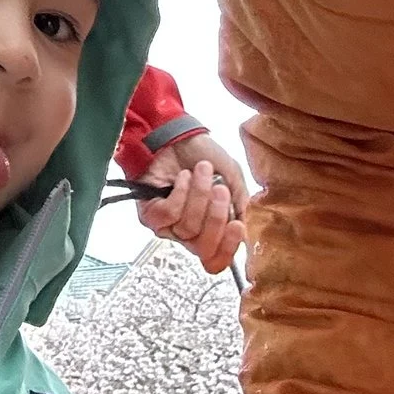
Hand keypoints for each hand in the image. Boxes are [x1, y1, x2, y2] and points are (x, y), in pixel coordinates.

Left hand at [135, 135, 249, 274]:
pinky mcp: (150, 214)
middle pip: (204, 248)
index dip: (228, 248)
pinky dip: (180, 193)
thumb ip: (239, 207)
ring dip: (199, 196)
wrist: (178, 134)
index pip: (217, 260)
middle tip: (220, 190)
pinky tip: (183, 177)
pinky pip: (169, 215)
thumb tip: (243, 233)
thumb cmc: (202, 156)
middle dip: (216, 217)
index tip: (237, 225)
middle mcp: (188, 234)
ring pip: (188, 228)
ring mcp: (168, 226)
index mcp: (210, 230)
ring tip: (201, 171)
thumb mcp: (232, 179)